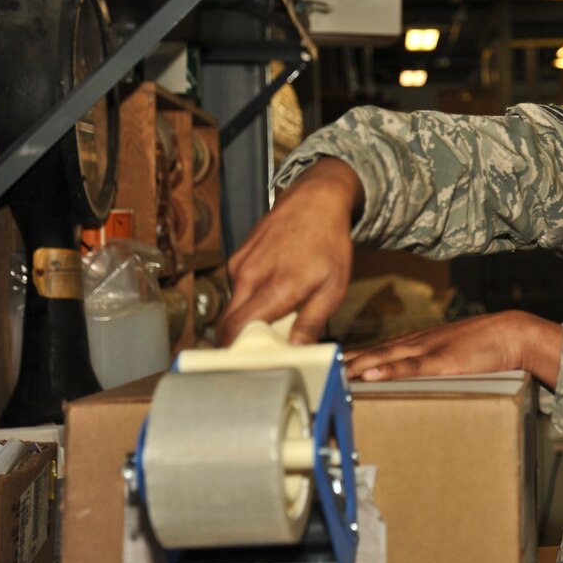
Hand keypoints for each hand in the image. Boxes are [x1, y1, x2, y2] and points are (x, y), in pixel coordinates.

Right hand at [217, 158, 362, 345]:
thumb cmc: (329, 243)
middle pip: (229, 322)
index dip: (236, 352)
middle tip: (266, 346)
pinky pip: (238, 286)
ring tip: (278, 310)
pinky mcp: (237, 256)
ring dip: (250, 315)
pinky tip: (274, 286)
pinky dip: (252, 295)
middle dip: (242, 339)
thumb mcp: (333, 288)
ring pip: (234, 304)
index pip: (236, 331)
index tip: (248, 362)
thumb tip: (295, 351)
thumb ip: (310, 323)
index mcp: (273, 287)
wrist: (316, 200)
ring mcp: (240, 264)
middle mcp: (249, 275)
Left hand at [344, 311, 562, 388]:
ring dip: (355, 366)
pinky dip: (387, 369)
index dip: (347, 359)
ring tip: (330, 374)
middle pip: (370, 353)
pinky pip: (409, 366)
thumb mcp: (449, 356)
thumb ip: (428, 368)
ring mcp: (427, 350)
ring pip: (383, 357)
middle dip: (342, 364)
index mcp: (415, 345)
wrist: (511, 333)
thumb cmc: (484, 347)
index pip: (373, 351)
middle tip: (314, 373)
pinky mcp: (442, 360)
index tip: (323, 368)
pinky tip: (368, 373)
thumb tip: (409, 383)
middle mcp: (414, 344)